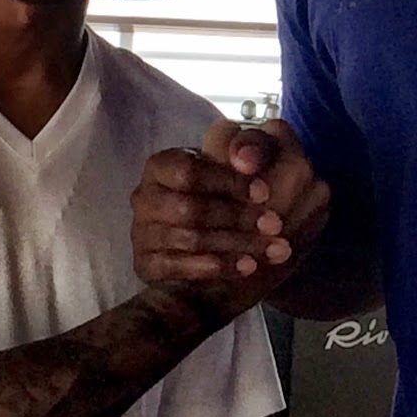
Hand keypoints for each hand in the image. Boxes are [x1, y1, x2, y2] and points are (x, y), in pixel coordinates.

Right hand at [131, 119, 328, 300]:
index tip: (266, 193)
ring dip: (235, 244)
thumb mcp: (242, 163)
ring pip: (189, 240)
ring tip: (272, 248)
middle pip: (189, 210)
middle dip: (238, 217)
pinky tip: (247, 266)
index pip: (189, 172)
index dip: (229, 183)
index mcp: (162, 165)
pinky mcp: (145, 264)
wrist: (217, 236)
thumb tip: (246, 159)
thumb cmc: (228, 191)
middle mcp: (145, 197)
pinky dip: (217, 267)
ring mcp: (141, 232)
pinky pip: (178, 268)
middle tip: (276, 225)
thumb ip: (250, 148)